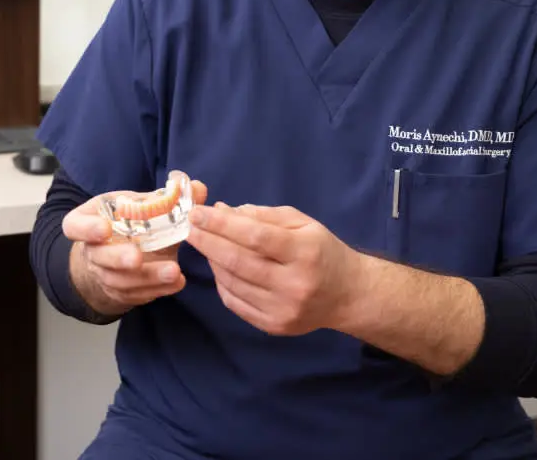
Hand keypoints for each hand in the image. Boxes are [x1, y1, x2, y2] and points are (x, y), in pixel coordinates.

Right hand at [62, 179, 207, 317]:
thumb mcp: (140, 205)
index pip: (75, 226)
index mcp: (88, 221)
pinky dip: (157, 290)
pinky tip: (176, 282)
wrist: (120, 251)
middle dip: (118, 258)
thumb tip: (197, 187)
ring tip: (174, 271)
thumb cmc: (128, 222)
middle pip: (98, 258)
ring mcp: (105, 274)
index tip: (104, 228)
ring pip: (119, 281)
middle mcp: (92, 250)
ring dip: (147, 278)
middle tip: (137, 257)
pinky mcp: (122, 292)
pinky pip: (136, 295)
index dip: (87, 228)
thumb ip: (168, 198)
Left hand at [185, 202, 362, 335]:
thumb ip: (261, 215)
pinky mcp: (274, 326)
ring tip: (204, 243)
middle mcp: (294, 284)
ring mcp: (283, 310)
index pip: (255, 237)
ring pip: (232, 283)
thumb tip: (221, 210)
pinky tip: (219, 266)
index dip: (222, 225)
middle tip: (189, 228)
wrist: (347, 295)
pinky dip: (221, 282)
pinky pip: (235, 302)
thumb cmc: (322, 251)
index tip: (197, 214)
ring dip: (212, 260)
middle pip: (239, 261)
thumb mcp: (301, 222)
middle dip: (208, 242)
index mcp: (305, 252)